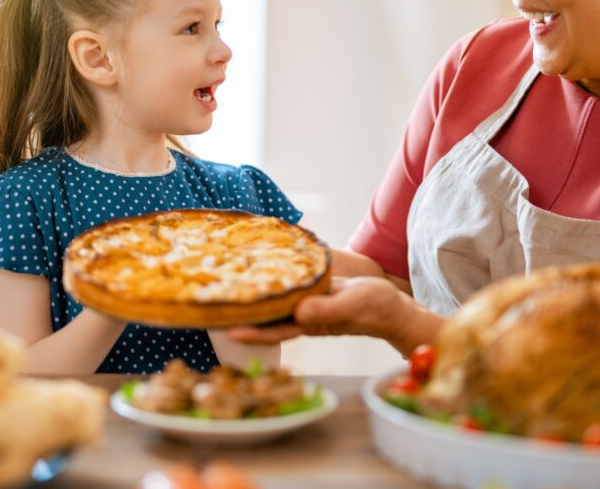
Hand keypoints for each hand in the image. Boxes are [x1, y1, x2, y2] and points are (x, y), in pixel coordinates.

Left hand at [228, 276, 411, 345]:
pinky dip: (272, 282)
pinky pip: (286, 288)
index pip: (270, 329)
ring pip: (273, 302)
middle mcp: (300, 316)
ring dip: (252, 296)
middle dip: (240, 312)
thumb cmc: (373, 308)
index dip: (247, 329)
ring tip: (225, 285)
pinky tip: (259, 270)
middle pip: (264, 317)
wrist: (389, 307)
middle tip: (210, 302)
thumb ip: (327, 310)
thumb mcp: (351, 305)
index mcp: (307, 323)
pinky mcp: (311, 293)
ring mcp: (305, 305)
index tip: (221, 325)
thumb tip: (300, 311)